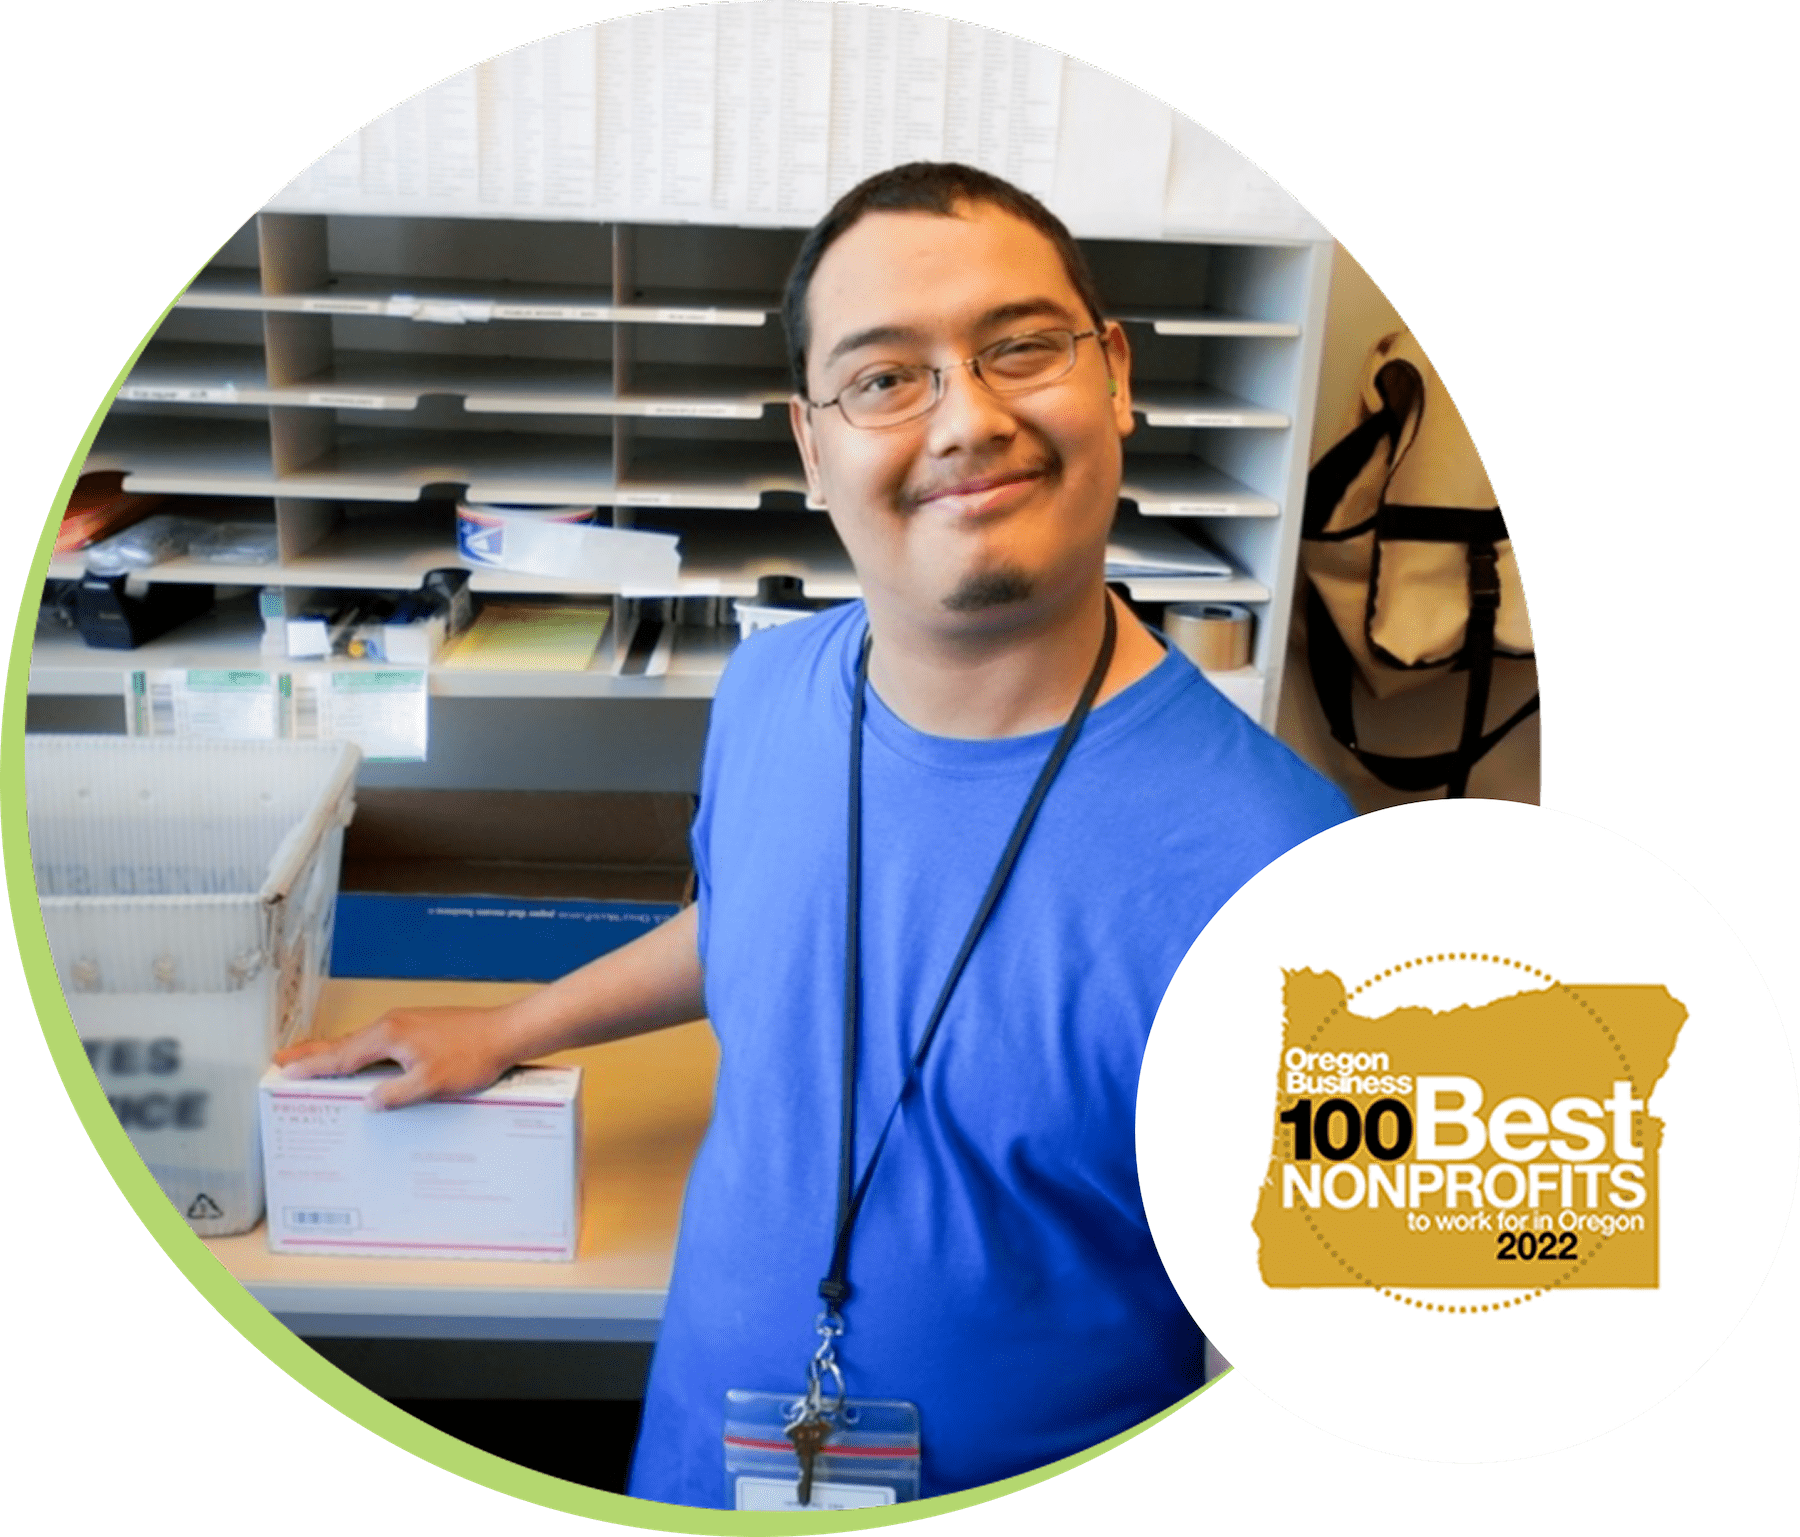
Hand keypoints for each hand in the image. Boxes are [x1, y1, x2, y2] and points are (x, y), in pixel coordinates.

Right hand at [273, 1004, 524, 1110]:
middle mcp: (392, 1023)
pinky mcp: (418, 1026)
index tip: (286, 1073)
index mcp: (389, 1035)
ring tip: (313, 1060)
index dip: (313, 1067)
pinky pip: (378, 1039)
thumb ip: (396, 1095)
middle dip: (312, 1053)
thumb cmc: (472, 1055)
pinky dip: (359, 1049)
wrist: (505, 1033)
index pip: (341, 1056)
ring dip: (335, 1051)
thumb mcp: (431, 1084)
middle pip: (344, 1043)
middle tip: (283, 1061)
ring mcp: (405, 1022)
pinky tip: (360, 1059)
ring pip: (360, 1040)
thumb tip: (368, 1102)